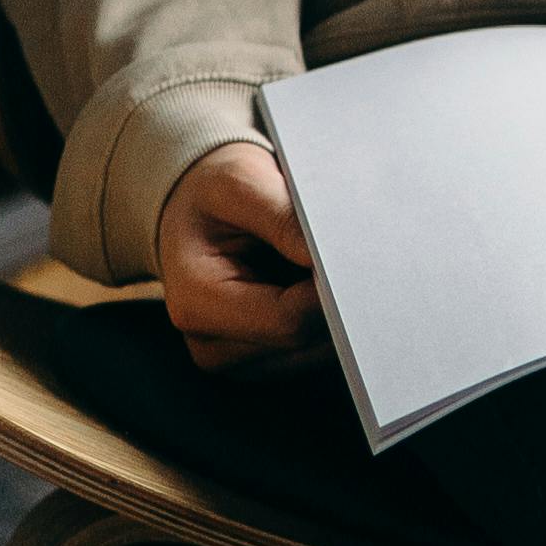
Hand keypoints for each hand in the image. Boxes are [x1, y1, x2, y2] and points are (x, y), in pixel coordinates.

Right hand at [154, 139, 324, 372]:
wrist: (194, 210)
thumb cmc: (213, 194)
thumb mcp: (239, 183)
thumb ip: (283, 218)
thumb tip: (328, 260)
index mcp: (196, 304)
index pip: (289, 322)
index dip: (329, 292)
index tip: (352, 258)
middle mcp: (212, 346)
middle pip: (306, 343)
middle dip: (334, 301)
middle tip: (344, 255)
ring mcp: (237, 361)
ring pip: (316, 353)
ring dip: (330, 310)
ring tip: (311, 265)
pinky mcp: (261, 362)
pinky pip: (314, 352)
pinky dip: (323, 318)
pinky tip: (308, 284)